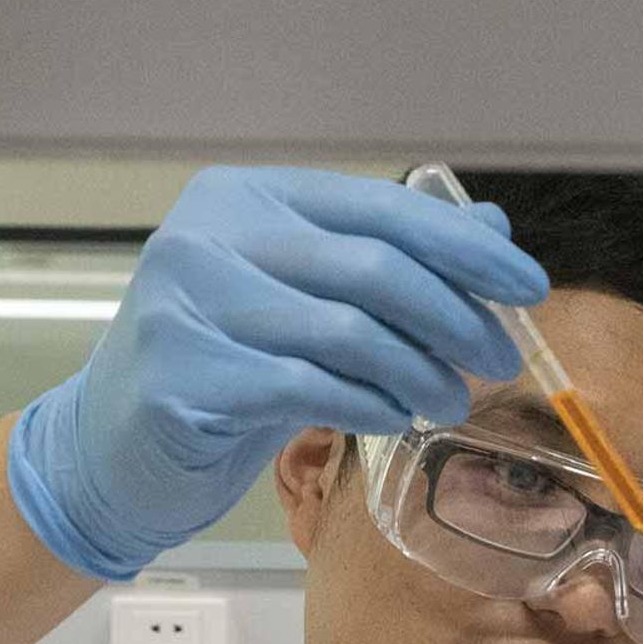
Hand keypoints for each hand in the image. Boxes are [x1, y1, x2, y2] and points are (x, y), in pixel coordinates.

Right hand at [6, 165, 546, 579]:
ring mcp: (187, 303)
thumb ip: (390, 259)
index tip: (527, 287)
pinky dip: (367, 405)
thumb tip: (493, 226)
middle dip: (455, 318)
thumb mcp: (310, 302)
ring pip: (346, 332)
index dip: (463, 248)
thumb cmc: (226, 366)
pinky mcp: (181, 376)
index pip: (381, 208)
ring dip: (419, 372)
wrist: (115, 447)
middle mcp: (211, 234)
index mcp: (249, 196)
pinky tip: (391, 419)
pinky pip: (306, 389)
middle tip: (499, 361)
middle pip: (373, 269)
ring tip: (449, 402)